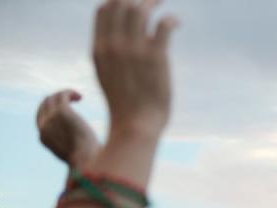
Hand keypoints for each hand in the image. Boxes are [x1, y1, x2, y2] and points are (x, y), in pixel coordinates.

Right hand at [35, 90, 99, 166]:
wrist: (86, 159)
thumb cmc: (86, 160)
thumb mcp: (73, 153)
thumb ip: (68, 144)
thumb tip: (76, 139)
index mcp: (43, 137)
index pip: (41, 117)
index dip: (51, 110)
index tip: (65, 108)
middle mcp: (44, 126)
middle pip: (45, 104)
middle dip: (56, 99)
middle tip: (70, 100)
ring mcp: (52, 118)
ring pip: (54, 97)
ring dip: (64, 95)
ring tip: (78, 97)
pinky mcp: (62, 111)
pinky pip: (63, 95)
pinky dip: (70, 92)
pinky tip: (80, 97)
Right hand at [93, 0, 177, 139]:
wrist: (136, 126)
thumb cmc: (126, 105)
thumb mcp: (108, 75)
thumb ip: (112, 54)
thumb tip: (130, 36)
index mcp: (99, 49)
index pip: (103, 10)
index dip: (118, 1)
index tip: (132, 1)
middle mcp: (113, 45)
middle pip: (121, 4)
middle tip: (153, 0)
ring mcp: (134, 50)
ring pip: (140, 9)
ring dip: (154, 3)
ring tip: (163, 5)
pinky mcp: (155, 57)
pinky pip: (163, 24)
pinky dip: (171, 19)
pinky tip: (177, 23)